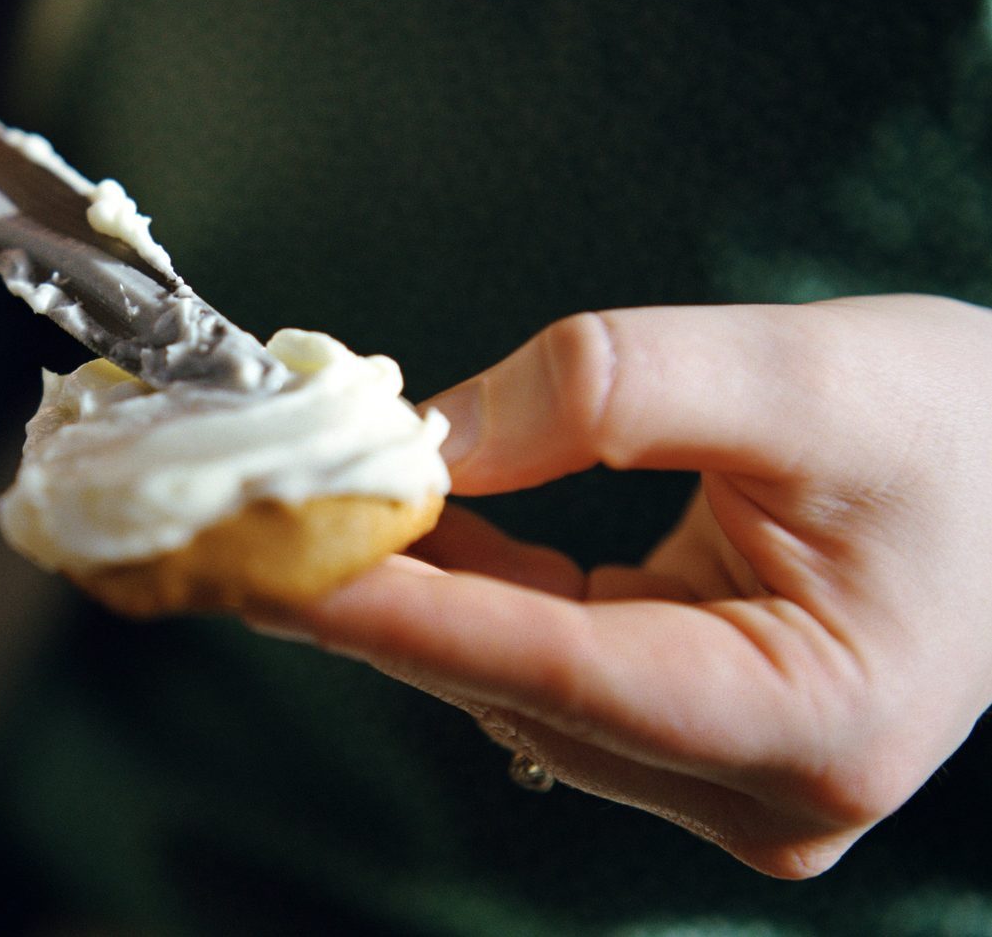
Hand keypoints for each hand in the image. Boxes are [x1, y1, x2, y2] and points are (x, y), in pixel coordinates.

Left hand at [251, 295, 991, 877]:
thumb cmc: (960, 427)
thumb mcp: (800, 372)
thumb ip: (609, 389)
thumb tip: (430, 435)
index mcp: (811, 722)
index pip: (553, 666)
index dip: (398, 608)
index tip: (271, 560)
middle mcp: (759, 790)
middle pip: (514, 682)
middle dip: (376, 593)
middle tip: (242, 514)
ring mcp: (722, 783)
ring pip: (513, 680)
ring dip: (411, 591)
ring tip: (299, 507)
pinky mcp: (692, 745)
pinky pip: (546, 665)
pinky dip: (469, 593)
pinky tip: (397, 525)